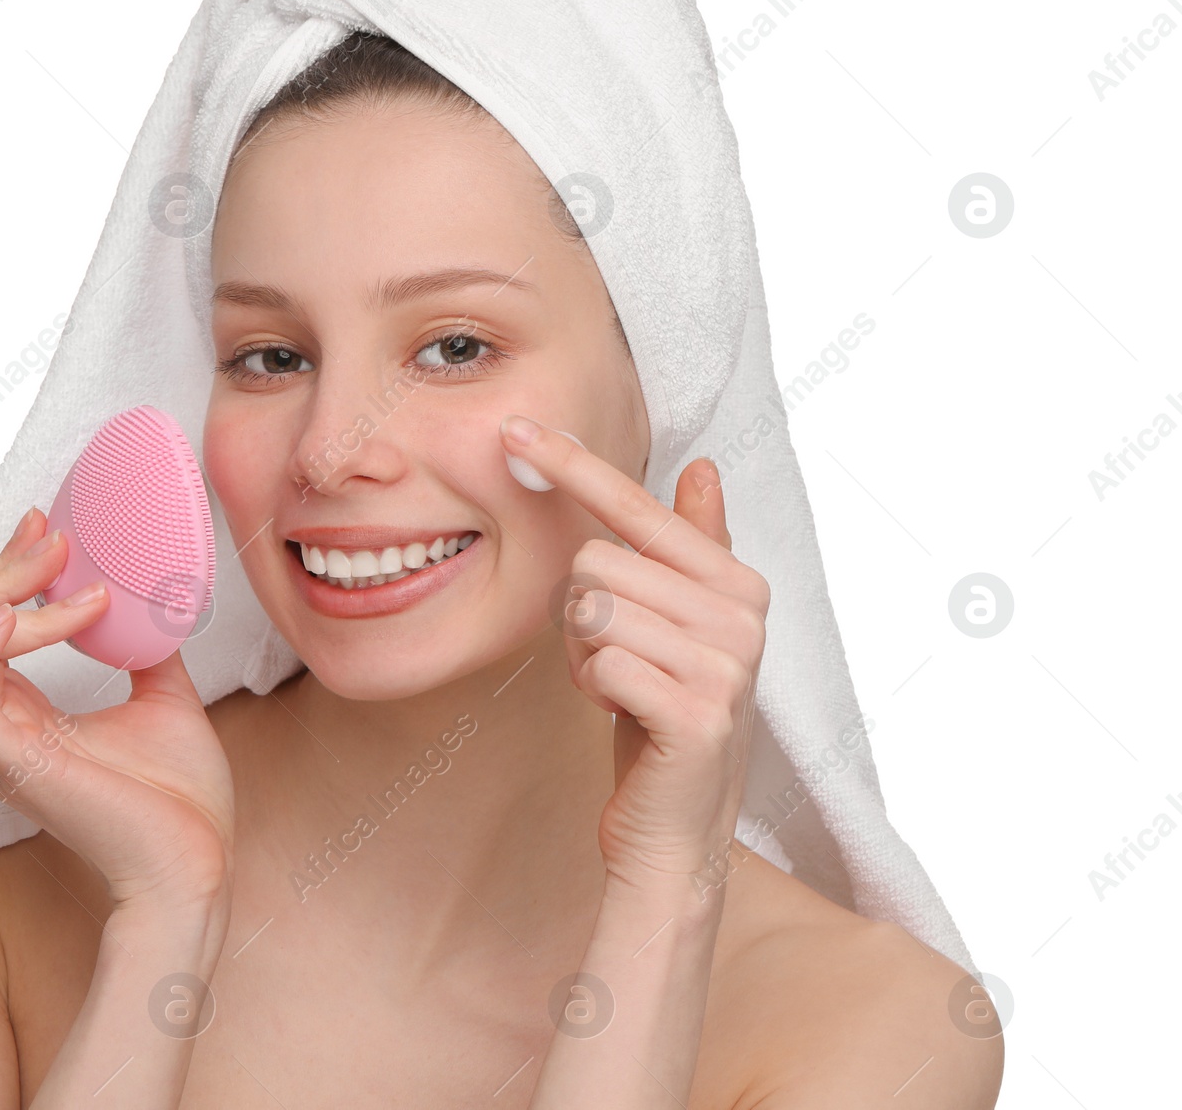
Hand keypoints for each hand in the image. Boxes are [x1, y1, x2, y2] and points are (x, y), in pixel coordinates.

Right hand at [0, 506, 235, 913]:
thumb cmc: (179, 798)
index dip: (3, 565)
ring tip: (66, 574)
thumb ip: (143, 648)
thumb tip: (153, 598)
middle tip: (55, 541)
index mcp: (23, 710)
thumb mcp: (163, 696)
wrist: (195, 862)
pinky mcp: (10, 760)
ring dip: (8, 589)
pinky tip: (22, 613)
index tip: (45, 525)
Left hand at [499, 416, 768, 895]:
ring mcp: (725, 665)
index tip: (514, 428)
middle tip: (615, 661)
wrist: (675, 828)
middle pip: (595, 562)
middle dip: (580, 615)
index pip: (637, 506)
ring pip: (590, 609)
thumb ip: (691, 547)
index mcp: (734, 582)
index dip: (573, 465)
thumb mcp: (677, 624)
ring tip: (619, 687)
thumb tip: (706, 465)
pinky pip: (598, 662)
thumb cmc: (662, 713)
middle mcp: (741, 615)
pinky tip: (622, 715)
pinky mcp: (697, 713)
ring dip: (582, 654)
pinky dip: (591, 688)